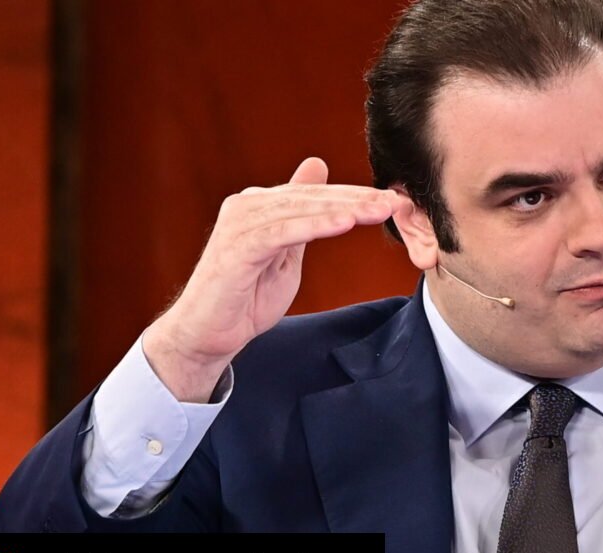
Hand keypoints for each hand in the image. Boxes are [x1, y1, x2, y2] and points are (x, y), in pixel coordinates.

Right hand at [144, 157, 409, 401]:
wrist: (208, 335)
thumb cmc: (246, 297)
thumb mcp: (286, 252)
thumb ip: (304, 216)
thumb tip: (317, 168)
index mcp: (259, 206)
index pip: (315, 195)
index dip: (355, 196)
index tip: (392, 200)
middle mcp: (247, 206)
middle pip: (311, 198)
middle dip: (357, 199)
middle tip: (395, 201)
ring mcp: (240, 225)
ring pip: (301, 211)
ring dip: (344, 209)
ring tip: (379, 210)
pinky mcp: (237, 247)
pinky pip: (283, 232)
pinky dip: (315, 226)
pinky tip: (345, 224)